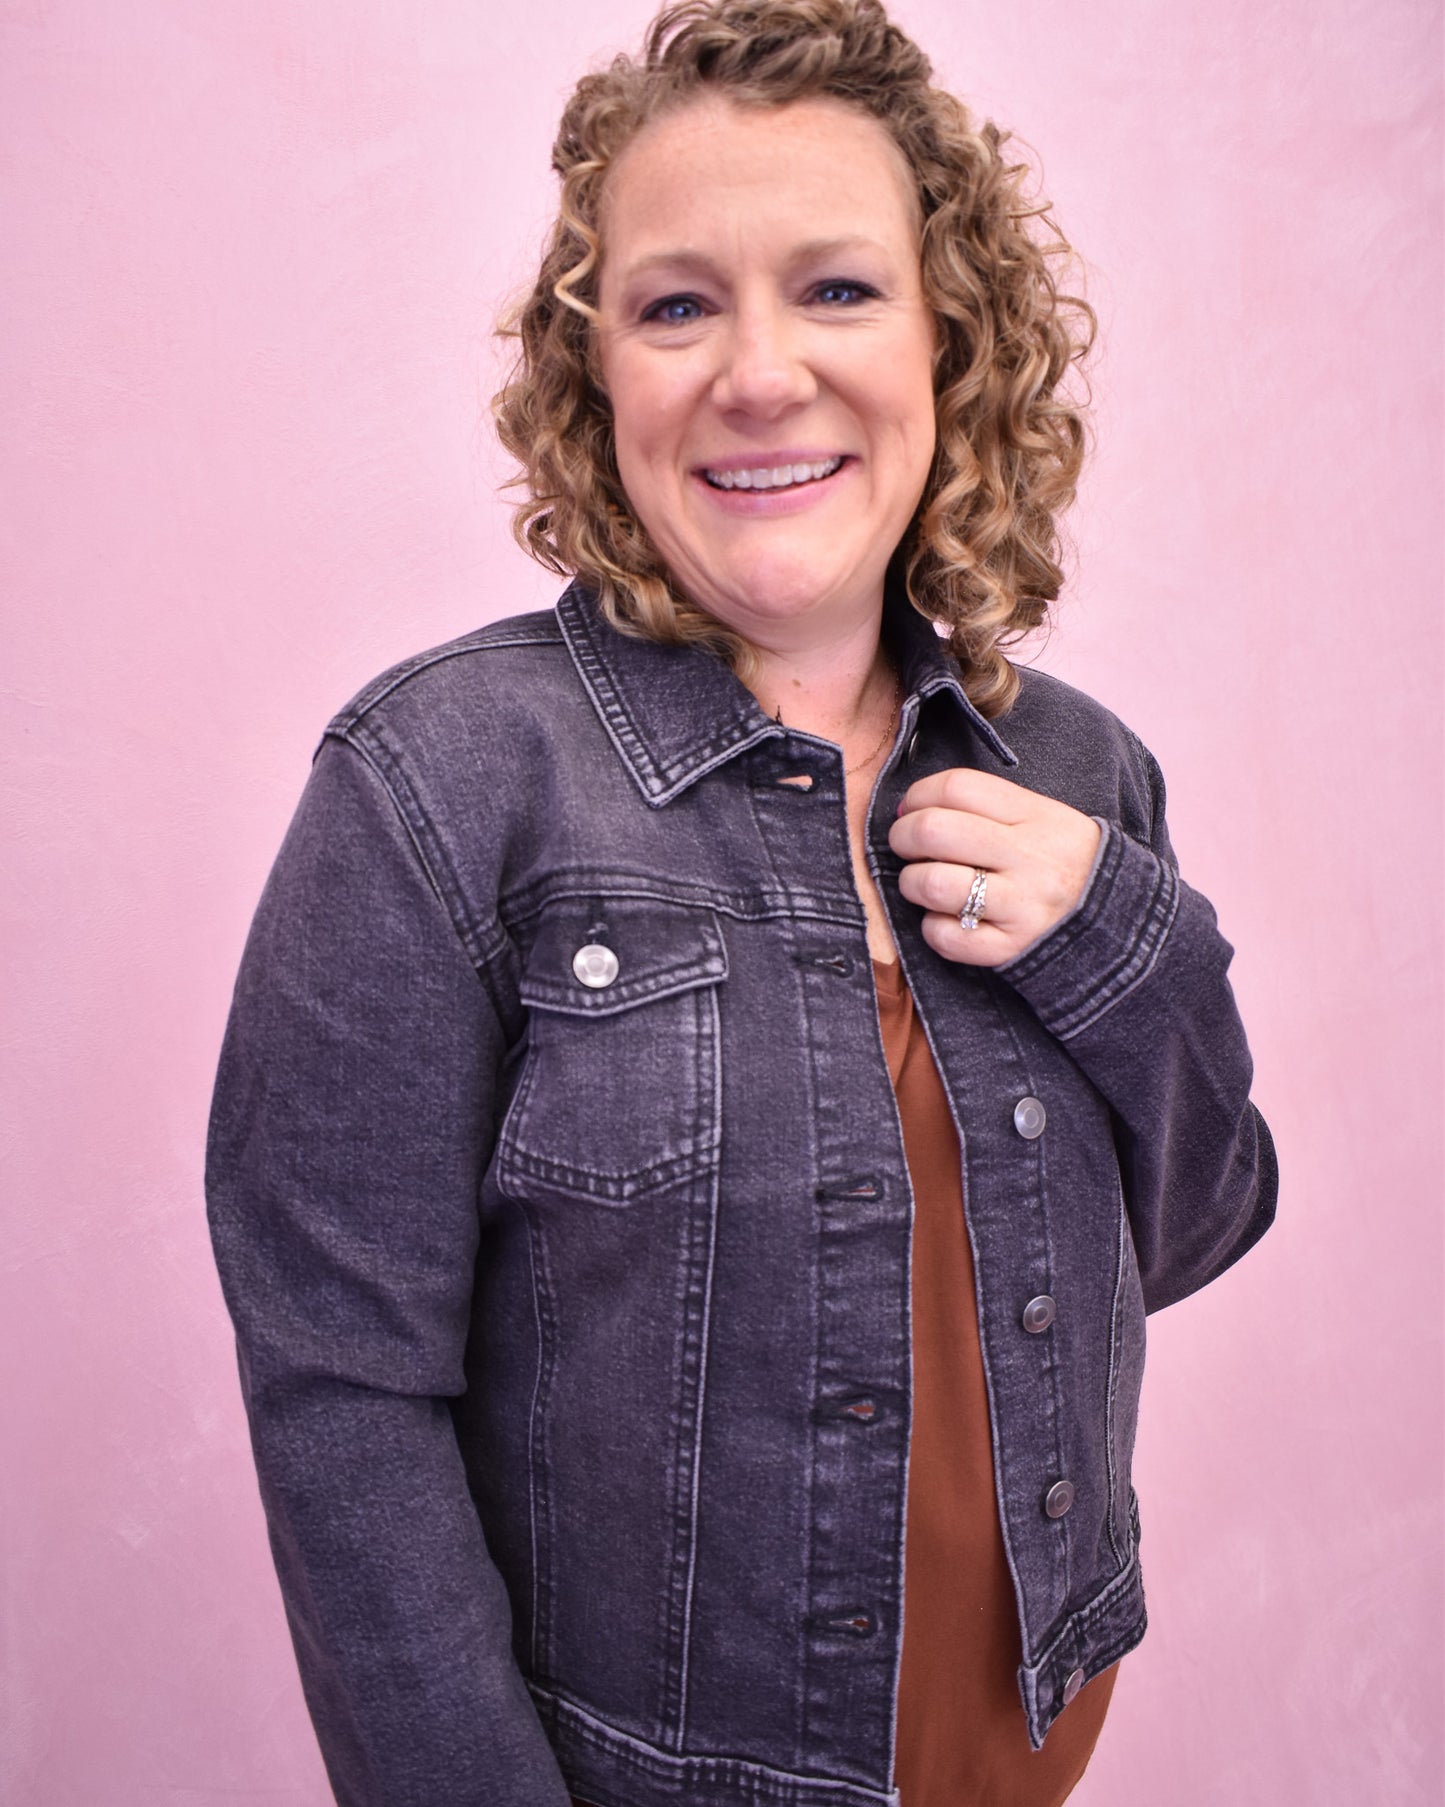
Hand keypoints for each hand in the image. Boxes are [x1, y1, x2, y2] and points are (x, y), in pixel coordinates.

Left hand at [888, 768, 1102, 966]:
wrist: (1119, 921)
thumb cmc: (1063, 862)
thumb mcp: (1044, 818)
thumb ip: (986, 807)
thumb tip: (911, 805)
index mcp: (1037, 816)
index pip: (958, 786)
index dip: (919, 794)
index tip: (911, 808)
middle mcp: (1030, 858)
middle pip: (934, 831)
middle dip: (902, 836)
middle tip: (906, 847)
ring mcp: (1022, 906)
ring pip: (933, 884)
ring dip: (912, 883)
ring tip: (923, 884)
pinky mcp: (1012, 949)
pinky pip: (946, 937)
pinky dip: (934, 928)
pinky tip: (946, 920)